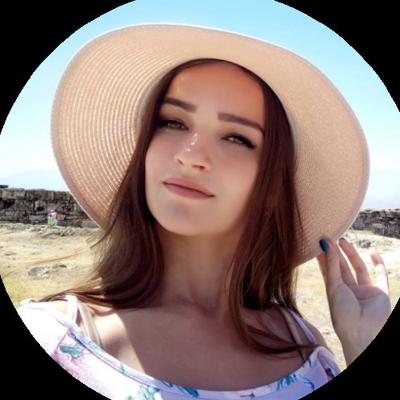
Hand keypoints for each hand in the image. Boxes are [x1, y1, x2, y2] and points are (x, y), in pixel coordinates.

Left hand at [316, 237, 390, 364]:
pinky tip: (372, 252)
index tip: (317, 241)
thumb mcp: (334, 286)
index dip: (323, 257)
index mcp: (334, 292)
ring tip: (343, 240)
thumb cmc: (343, 313)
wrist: (363, 334)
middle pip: (341, 268)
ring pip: (358, 269)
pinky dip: (378, 264)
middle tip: (329, 236)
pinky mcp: (380, 294)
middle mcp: (349, 291)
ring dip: (352, 255)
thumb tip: (325, 243)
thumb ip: (331, 265)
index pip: (327, 270)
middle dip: (336, 253)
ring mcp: (364, 292)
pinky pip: (381, 276)